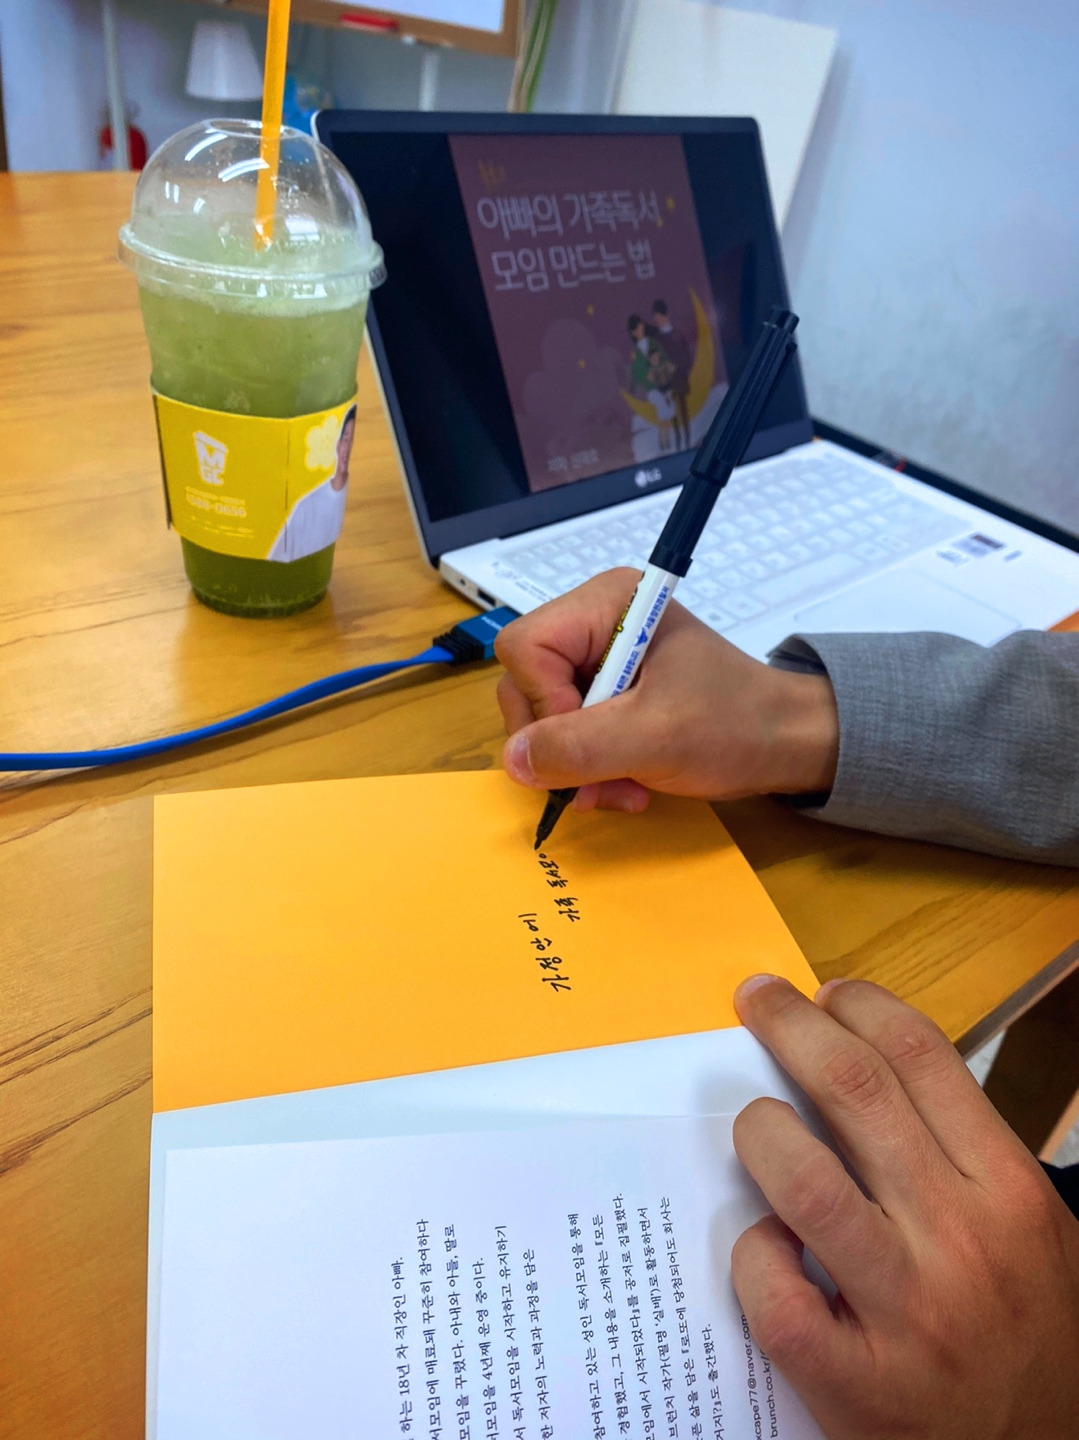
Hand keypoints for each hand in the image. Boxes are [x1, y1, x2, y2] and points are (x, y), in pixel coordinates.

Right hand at [495, 569, 838, 813]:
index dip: (545, 703)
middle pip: (525, 684)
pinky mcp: (605, 691)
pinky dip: (586, 767)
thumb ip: (580, 746)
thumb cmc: (736, 725)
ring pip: (541, 717)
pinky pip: (565, 732)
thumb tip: (513, 759)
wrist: (786, 742)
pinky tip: (625, 783)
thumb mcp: (656, 737)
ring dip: (574, 766)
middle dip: (559, 745)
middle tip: (600, 784)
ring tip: (622, 788)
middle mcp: (594, 622)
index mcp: (606, 604)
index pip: (526, 648)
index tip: (589, 740)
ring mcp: (597, 658)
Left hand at [731, 975, 1078, 1439]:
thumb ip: (957, 1160)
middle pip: (853, 1089)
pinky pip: (773, 1292)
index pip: (922, 1058)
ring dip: (760, 1131)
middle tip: (756, 999)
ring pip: (802, 1177)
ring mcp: (907, 1313)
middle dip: (790, 1026)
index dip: (860, 1006)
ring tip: (751, 1123)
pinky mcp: (856, 1384)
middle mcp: (962, 1240)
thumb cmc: (1026, 1337)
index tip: (823, 993)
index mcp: (1007, 1192)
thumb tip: (857, 1075)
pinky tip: (763, 1245)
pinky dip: (752, 1254)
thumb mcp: (1026, 1233)